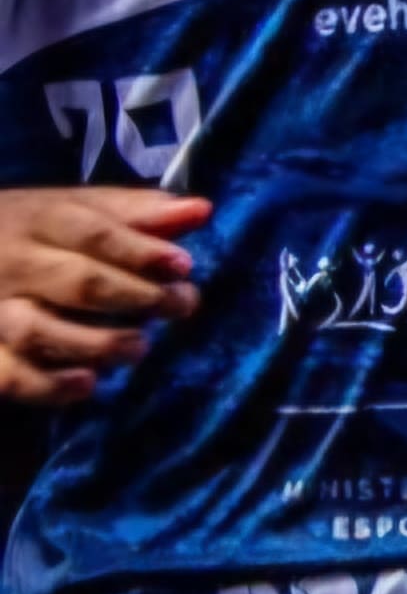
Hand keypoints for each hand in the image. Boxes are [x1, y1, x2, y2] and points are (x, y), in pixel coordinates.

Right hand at [0, 188, 203, 404]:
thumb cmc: (29, 232)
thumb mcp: (74, 209)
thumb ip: (134, 213)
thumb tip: (201, 210)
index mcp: (37, 220)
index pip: (91, 232)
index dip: (141, 250)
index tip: (183, 265)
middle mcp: (10, 264)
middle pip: (76, 281)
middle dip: (136, 296)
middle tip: (181, 304)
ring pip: (36, 330)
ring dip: (97, 343)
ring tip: (140, 347)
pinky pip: (7, 375)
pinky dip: (47, 384)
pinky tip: (87, 384)